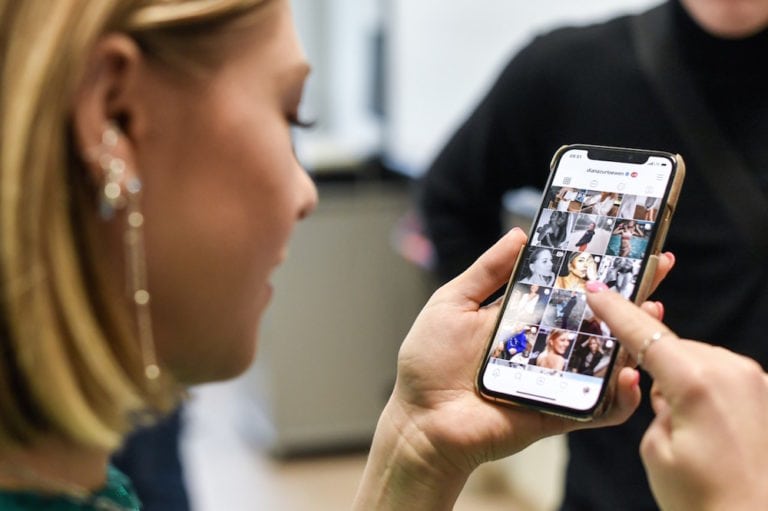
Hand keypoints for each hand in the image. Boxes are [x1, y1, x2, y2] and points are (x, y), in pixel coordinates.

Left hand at [354, 229, 671, 509]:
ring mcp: (557, 378)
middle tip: (659, 266)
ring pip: (608, 357)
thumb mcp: (452, 303)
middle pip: (598, 315)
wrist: (420, 420)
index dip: (595, 265)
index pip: (568, 285)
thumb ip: (487, 272)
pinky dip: (623, 395)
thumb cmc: (429, 362)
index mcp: (524, 316)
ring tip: (654, 310)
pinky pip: (601, 407)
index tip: (625, 241)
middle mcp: (546, 344)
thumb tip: (519, 233)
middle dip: (631, 291)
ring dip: (636, 336)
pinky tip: (634, 373)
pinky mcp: (560, 411)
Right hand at [587, 287, 767, 510]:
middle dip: (655, 366)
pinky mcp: (766, 393)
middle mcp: (732, 372)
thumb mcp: (656, 450)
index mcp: (697, 383)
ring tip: (688, 430)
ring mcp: (755, 381)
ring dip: (682, 379)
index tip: (595, 291)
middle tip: (653, 408)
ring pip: (698, 359)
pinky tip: (708, 427)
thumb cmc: (705, 500)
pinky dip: (705, 389)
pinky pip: (721, 375)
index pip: (645, 335)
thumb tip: (666, 389)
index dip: (615, 311)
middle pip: (673, 347)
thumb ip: (655, 404)